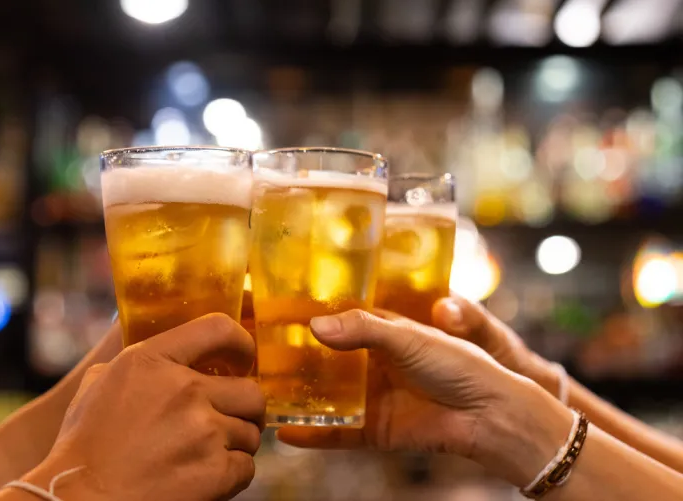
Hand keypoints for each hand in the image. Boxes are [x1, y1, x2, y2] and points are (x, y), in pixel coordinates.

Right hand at [27, 314, 265, 500]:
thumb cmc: (83, 446)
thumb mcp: (99, 383)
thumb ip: (135, 362)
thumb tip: (160, 356)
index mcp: (154, 361)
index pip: (218, 329)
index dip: (240, 345)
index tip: (242, 360)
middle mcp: (185, 390)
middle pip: (250, 391)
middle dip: (244, 409)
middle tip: (230, 420)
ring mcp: (204, 432)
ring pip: (251, 432)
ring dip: (236, 444)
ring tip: (208, 453)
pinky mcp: (215, 472)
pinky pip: (246, 467)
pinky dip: (233, 474)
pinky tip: (207, 476)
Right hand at [276, 309, 571, 485]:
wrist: (490, 414)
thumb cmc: (459, 363)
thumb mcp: (409, 336)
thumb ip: (363, 329)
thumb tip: (314, 326)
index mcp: (383, 331)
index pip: (336, 318)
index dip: (305, 314)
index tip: (269, 310)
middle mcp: (372, 363)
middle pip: (324, 359)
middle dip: (292, 357)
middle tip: (253, 353)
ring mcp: (372, 397)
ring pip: (325, 396)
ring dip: (296, 395)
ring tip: (259, 391)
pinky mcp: (376, 430)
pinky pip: (337, 433)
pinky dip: (313, 434)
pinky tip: (285, 431)